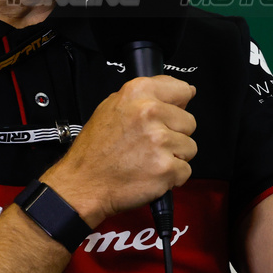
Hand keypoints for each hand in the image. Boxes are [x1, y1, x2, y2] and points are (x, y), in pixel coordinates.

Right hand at [41, 75, 197, 226]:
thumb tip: (183, 93)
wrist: (83, 184)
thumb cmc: (95, 150)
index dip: (179, 104)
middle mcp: (149, 113)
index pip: (181, 89)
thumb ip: (146, 97)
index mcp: (137, 93)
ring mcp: (159, 141)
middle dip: (175, 134)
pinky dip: (172, 177)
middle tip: (151, 144)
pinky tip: (151, 173)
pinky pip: (185, 171)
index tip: (172, 113)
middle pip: (189, 121)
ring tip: (149, 159)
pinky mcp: (166, 167)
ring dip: (175, 156)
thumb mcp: (111, 108)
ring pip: (190, 147)